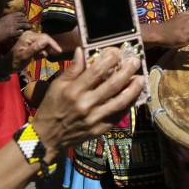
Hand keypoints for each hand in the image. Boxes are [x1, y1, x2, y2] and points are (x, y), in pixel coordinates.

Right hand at [0, 12, 30, 42]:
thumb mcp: (1, 20)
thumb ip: (7, 19)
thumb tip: (14, 20)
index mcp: (8, 16)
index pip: (20, 14)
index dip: (23, 16)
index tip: (25, 19)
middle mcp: (11, 20)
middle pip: (23, 19)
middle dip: (27, 22)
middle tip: (30, 24)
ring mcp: (12, 26)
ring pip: (24, 25)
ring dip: (28, 27)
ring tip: (30, 28)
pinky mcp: (11, 33)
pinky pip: (20, 32)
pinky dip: (21, 33)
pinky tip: (22, 33)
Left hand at [9, 31, 62, 71]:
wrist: (6, 66)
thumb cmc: (15, 62)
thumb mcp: (25, 56)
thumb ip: (35, 48)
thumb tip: (46, 41)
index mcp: (28, 36)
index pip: (45, 38)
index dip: (53, 44)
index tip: (59, 52)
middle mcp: (29, 35)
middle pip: (45, 39)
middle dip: (49, 48)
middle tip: (52, 56)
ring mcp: (30, 38)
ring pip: (44, 43)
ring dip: (44, 51)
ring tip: (38, 58)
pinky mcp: (30, 42)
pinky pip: (40, 45)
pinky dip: (41, 52)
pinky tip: (36, 57)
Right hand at [32, 47, 144, 161]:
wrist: (48, 137)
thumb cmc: (51, 107)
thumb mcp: (57, 85)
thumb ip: (72, 69)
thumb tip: (81, 50)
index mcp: (74, 90)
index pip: (96, 71)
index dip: (110, 59)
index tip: (117, 52)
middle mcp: (86, 104)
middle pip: (113, 84)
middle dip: (127, 71)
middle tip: (136, 61)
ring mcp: (95, 118)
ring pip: (120, 101)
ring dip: (133, 89)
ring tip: (141, 78)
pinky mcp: (100, 129)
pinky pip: (119, 115)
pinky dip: (129, 104)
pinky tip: (134, 95)